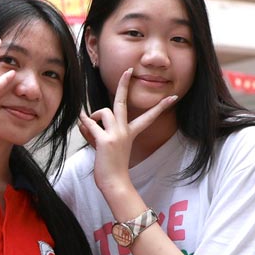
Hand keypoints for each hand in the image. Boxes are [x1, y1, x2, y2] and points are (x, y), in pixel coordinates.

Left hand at [78, 68, 176, 190]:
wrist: (116, 184)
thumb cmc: (111, 167)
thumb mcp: (106, 146)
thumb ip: (96, 132)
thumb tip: (83, 120)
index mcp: (130, 133)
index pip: (148, 117)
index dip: (160, 107)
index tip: (173, 98)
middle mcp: (125, 131)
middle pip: (123, 102)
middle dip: (125, 84)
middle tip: (128, 70)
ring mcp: (117, 134)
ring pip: (103, 111)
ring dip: (92, 116)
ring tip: (88, 127)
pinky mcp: (106, 140)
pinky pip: (90, 123)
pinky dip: (83, 123)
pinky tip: (80, 124)